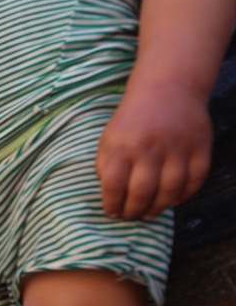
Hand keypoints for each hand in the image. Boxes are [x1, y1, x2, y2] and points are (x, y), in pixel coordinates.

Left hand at [97, 84, 211, 219]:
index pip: (114, 185)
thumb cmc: (132, 120)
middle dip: (134, 210)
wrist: (168, 88)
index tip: (112, 214)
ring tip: (150, 213)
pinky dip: (186, 194)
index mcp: (123, 146)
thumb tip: (110, 196)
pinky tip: (174, 200)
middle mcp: (150, 148)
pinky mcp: (200, 145)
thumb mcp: (109, 138)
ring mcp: (178, 147)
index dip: (112, 205)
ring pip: (170, 189)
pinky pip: (196, 178)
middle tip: (131, 216)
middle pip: (143, 191)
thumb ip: (105, 166)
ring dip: (159, 207)